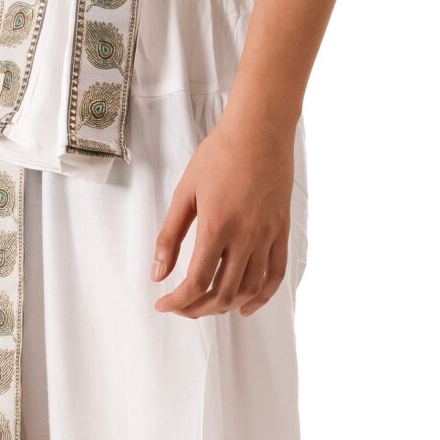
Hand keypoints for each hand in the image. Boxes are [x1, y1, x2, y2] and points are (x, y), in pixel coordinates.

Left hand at [150, 112, 294, 316]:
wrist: (259, 130)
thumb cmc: (220, 155)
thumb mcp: (185, 193)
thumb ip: (169, 236)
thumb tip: (157, 274)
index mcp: (217, 225)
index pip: (196, 281)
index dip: (178, 301)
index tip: (163, 304)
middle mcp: (246, 236)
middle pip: (222, 292)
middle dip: (197, 309)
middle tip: (181, 307)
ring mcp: (267, 235)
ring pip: (249, 289)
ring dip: (226, 306)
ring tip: (207, 306)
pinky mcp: (282, 231)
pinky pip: (276, 274)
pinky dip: (262, 297)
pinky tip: (246, 305)